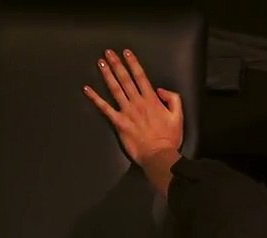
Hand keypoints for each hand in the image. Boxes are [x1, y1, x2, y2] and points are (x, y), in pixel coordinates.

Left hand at [83, 48, 182, 165]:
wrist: (159, 155)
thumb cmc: (170, 138)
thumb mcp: (179, 116)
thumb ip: (173, 99)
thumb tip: (160, 89)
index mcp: (152, 100)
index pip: (141, 77)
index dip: (133, 63)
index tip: (126, 53)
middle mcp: (138, 102)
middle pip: (125, 79)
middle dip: (116, 64)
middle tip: (108, 52)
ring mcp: (127, 112)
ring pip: (115, 89)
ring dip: (107, 75)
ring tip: (100, 63)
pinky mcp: (119, 123)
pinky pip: (105, 108)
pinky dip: (95, 98)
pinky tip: (87, 89)